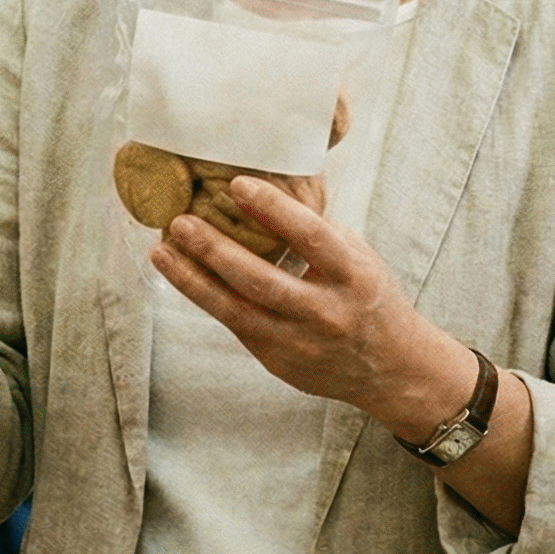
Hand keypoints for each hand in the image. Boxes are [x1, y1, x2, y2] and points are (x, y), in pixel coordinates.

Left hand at [150, 175, 466, 424]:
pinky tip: (181, 275)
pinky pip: (234, 324)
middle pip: (262, 280)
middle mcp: (326, 312)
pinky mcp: (278, 360)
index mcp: (353, 276)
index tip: (237, 184)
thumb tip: (265, 196)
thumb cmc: (370, 300)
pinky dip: (205, 298)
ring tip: (161, 252)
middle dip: (216, 250)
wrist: (393, 369)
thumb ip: (317, 234)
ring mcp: (299, 341)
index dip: (272, 208)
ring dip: (194, 279)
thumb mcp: (358, 259)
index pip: (310, 237)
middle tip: (180, 222)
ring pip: (237, 310)